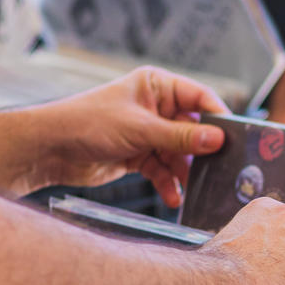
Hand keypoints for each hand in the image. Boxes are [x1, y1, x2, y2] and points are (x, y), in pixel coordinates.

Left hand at [34, 67, 229, 207]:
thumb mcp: (140, 129)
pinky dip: (168, 184)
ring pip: (179, 153)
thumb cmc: (89, 123)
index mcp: (156, 86)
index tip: (234, 138)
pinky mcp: (139, 155)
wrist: (50, 149)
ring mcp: (148, 132)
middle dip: (202, 151)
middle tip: (220, 169)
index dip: (217, 117)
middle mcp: (156, 107)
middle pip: (193, 129)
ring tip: (193, 188)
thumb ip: (181, 136)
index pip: (199, 97)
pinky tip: (173, 198)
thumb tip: (218, 139)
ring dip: (185, 172)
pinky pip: (163, 170)